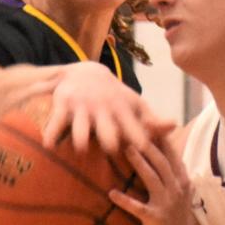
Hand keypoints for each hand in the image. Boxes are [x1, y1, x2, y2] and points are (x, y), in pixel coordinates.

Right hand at [42, 61, 174, 155]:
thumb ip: (153, 120)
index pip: (135, 129)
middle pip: (109, 133)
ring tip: (82, 151)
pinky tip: (50, 146)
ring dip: (81, 142)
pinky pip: (56, 123)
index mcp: (123, 110)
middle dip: (110, 143)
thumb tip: (175, 127)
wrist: (85, 72)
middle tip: (111, 153)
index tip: (144, 153)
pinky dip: (51, 136)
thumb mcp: (135, 104)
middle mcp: (104, 109)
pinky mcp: (63, 105)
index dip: (140, 142)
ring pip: (82, 130)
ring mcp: (83, 107)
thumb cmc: (115, 97)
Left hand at [109, 136, 199, 224]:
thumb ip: (172, 175)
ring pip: (152, 178)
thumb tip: (160, 155)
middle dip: (148, 145)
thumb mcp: (180, 194)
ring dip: (139, 163)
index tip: (149, 123)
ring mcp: (166, 204)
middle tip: (132, 129)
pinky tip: (112, 193)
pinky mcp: (154, 219)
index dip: (161, 139)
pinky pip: (137, 207)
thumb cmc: (176, 218)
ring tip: (125, 149)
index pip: (172, 155)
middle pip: (162, 162)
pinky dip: (125, 200)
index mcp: (182, 181)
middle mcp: (176, 190)